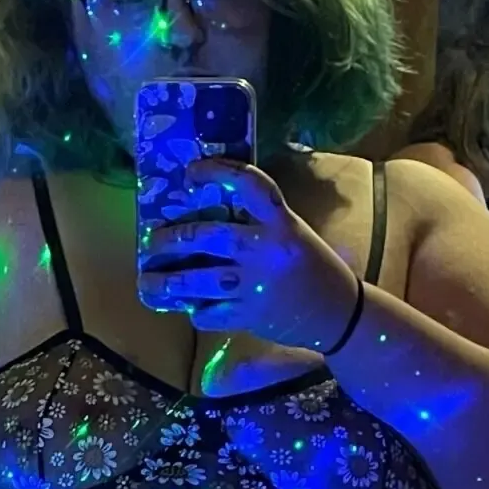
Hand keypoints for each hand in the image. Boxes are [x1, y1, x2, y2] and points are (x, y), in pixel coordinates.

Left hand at [138, 157, 359, 345]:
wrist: (339, 314)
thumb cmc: (312, 268)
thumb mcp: (293, 234)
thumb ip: (257, 223)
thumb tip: (207, 213)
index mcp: (281, 222)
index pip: (247, 184)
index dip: (216, 172)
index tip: (190, 173)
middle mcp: (266, 249)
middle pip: (207, 236)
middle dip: (171, 238)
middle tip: (152, 241)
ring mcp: (256, 285)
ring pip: (199, 280)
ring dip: (168, 282)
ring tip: (149, 281)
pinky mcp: (250, 316)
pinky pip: (210, 313)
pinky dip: (197, 312)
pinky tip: (191, 309)